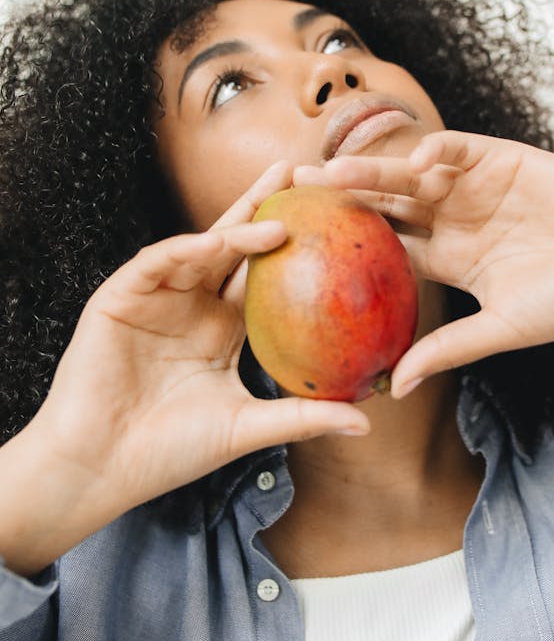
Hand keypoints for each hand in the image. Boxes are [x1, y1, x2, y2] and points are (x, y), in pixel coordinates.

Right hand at [25, 161, 369, 528]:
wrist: (99, 469)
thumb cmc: (169, 452)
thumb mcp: (247, 427)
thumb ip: (302, 416)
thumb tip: (367, 419)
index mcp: (221, 328)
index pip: (264, 275)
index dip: (295, 246)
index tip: (334, 220)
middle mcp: (192, 305)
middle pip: (235, 245)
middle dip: (266, 205)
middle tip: (301, 172)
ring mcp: (156, 298)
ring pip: (201, 247)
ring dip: (236, 225)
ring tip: (276, 208)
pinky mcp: (120, 297)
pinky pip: (157, 262)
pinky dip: (186, 250)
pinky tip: (217, 242)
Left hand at [295, 132, 553, 394]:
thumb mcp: (506, 327)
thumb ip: (450, 348)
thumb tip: (392, 388)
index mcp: (449, 259)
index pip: (385, 253)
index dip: (343, 252)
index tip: (300, 257)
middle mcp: (452, 220)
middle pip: (385, 208)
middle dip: (340, 203)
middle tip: (291, 202)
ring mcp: (472, 187)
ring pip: (410, 177)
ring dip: (372, 172)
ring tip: (330, 175)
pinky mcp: (498, 158)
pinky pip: (456, 150)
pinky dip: (433, 153)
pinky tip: (408, 162)